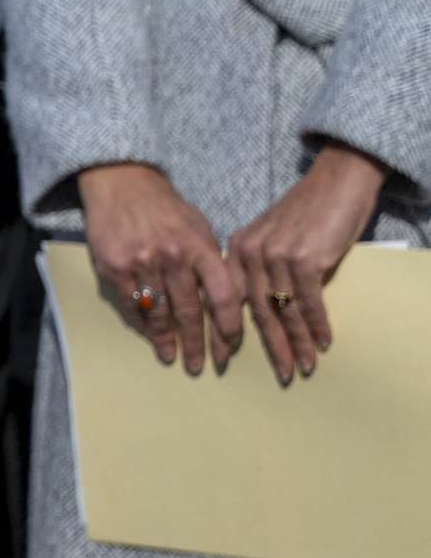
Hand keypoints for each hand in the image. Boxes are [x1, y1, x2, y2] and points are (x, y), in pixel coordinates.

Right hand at [79, 162, 241, 373]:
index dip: (229, 328)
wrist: (121, 181)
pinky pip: (130, 304)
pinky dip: (141, 322)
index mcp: (200, 247)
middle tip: (200, 366)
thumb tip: (225, 303)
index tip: (229, 349)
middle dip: (197, 344)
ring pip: (158, 313)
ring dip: (166, 340)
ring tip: (170, 356)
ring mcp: (141, 262)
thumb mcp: (199, 228)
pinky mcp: (114, 266)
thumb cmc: (166, 208)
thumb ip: (212, 262)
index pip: (223, 297)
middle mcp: (172, 256)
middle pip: (190, 312)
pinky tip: (148, 333)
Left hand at [226, 141, 385, 383]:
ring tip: (303, 366)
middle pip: (254, 310)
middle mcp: (249, 252)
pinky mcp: (303, 258)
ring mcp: (275, 255)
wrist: (335, 183)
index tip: (222, 358)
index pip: (225, 297)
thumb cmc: (305, 214)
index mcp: (236, 248)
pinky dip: (316, 324)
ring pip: (282, 309)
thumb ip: (258, 267)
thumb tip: (259, 307)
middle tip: (280, 374)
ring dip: (296, 342)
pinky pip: (307, 301)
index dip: (224, 330)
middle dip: (268, 346)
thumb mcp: (270, 238)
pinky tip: (323, 342)